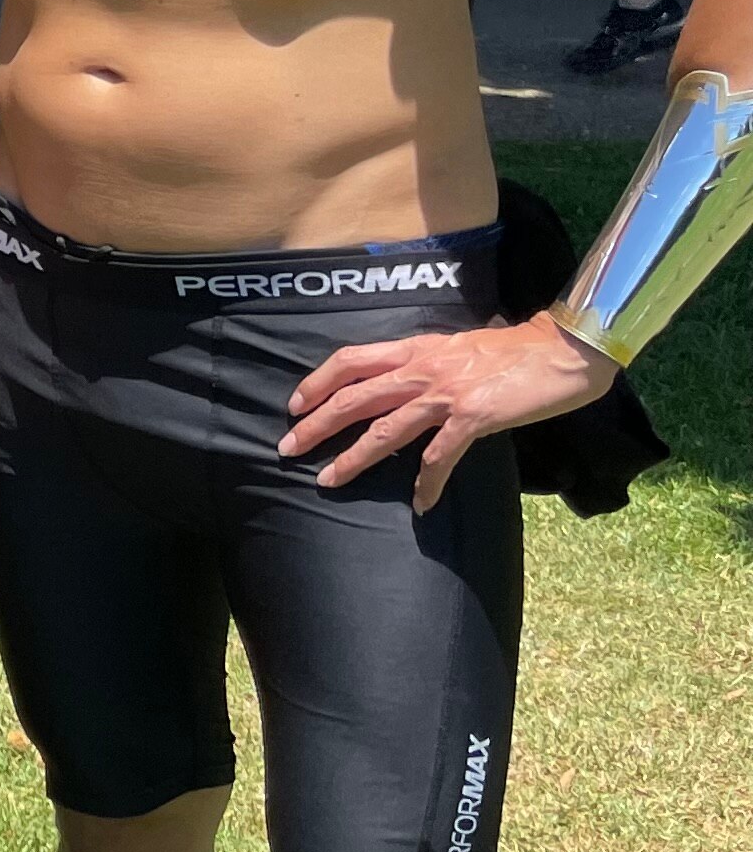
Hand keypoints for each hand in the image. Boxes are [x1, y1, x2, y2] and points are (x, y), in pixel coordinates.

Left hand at [282, 315, 617, 509]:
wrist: (564, 349)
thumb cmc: (514, 350)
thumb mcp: (456, 348)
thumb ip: (426, 364)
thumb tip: (399, 386)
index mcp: (415, 349)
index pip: (350, 361)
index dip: (317, 382)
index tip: (294, 405)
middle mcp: (422, 368)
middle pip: (352, 398)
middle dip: (315, 425)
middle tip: (287, 449)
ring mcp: (446, 393)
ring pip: (383, 430)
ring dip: (352, 459)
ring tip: (328, 480)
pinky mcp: (473, 417)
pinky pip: (439, 456)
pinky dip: (427, 483)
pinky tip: (420, 503)